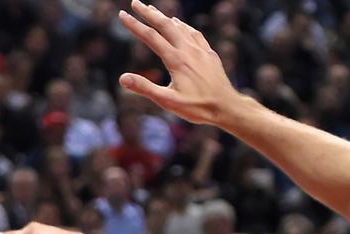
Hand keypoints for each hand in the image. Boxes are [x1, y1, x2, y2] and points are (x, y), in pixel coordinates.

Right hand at [117, 0, 239, 125]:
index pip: (150, 36)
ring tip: (153, 10)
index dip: (134, 25)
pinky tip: (180, 24)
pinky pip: (194, 33)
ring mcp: (200, 50)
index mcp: (176, 60)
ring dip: (164, 17)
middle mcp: (188, 50)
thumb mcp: (167, 101)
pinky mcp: (209, 53)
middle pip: (165, 24)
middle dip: (148, 12)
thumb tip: (122, 78)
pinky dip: (183, 25)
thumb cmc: (197, 107)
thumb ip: (145, 88)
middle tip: (135, 2)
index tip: (122, 15)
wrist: (227, 107)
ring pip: (180, 26)